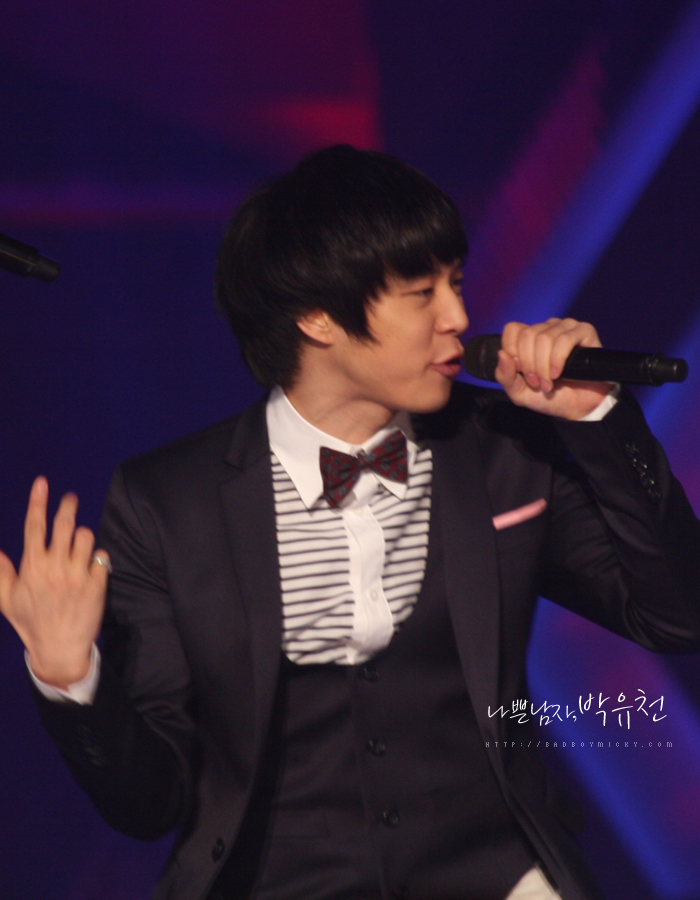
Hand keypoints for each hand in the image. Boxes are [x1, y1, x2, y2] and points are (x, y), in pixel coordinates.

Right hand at [0, 477, 108, 687]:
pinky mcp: (97, 584)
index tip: (42, 482)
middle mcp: (55, 567)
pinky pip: (101, 557)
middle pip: (64, 525)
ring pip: (85, 537)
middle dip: (67, 507)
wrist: (60, 649)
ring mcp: (77, 575)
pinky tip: (90, 567)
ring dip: (82, 536)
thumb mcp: (7, 600)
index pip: (34, 526)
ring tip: (78, 545)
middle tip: (70, 498)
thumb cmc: (32, 623)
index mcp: (32, 568)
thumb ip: (1, 573)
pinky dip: (96, 558)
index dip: (37, 502)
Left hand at [495, 318, 612, 419]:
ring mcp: (566, 327)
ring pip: (545, 338)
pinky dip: (558, 359)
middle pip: (527, 335)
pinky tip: (558, 373)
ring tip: (549, 383)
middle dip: (530, 364)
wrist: (576, 408)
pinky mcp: (584, 332)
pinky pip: (565, 339)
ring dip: (544, 366)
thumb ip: (505, 375)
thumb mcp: (518, 391)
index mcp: (529, 337)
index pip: (513, 329)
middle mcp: (547, 328)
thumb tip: (501, 354)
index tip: (520, 371)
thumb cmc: (547, 396)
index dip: (513, 350)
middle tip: (537, 383)